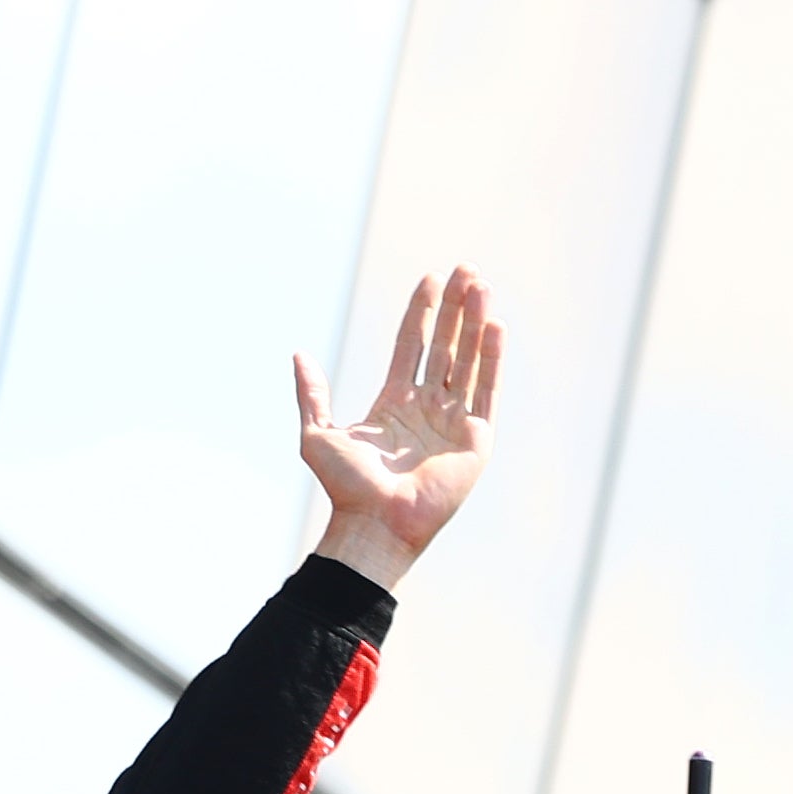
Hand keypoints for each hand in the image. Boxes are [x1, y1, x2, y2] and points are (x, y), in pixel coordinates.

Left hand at [298, 269, 498, 590]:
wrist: (373, 522)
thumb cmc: (345, 487)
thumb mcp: (317, 434)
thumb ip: (312, 395)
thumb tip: (298, 355)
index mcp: (392, 404)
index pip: (411, 346)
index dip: (421, 314)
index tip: (430, 279)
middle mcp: (426, 409)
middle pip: (444, 347)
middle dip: (455, 308)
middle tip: (465, 270)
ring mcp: (453, 422)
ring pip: (467, 361)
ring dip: (475, 323)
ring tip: (480, 286)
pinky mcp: (475, 438)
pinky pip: (486, 390)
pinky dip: (491, 359)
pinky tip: (494, 326)